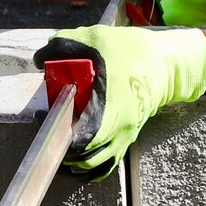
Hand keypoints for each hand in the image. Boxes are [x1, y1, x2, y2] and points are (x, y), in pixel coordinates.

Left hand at [33, 23, 205, 176]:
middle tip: (49, 126)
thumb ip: (64, 45)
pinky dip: (90, 168)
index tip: (45, 118)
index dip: (58, 135)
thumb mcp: (95, 38)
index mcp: (110, 109)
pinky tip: (76, 158)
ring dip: (73, 160)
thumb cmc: (132, 50)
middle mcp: (118, 130)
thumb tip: (40, 59)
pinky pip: (106, 165)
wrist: (166, 62)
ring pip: (93, 165)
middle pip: (83, 157)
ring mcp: (124, 137)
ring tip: (59, 140)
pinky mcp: (128, 138)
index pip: (80, 139)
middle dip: (61, 147)